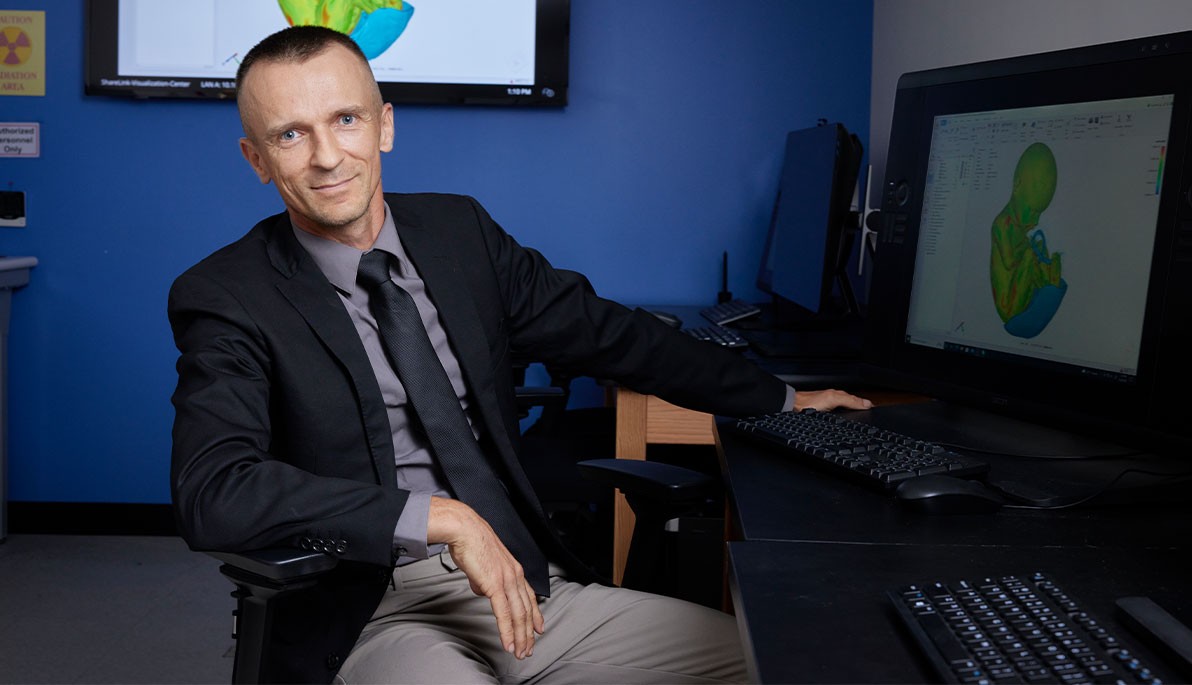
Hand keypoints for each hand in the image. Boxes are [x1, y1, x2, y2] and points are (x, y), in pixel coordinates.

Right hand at [427, 497, 543, 658]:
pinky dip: (507, 631)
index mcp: (514, 569)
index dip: (535, 615)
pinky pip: (504, 613)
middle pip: (526, 610)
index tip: (538, 629)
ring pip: (519, 615)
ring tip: (519, 652)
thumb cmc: (471, 542)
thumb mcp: (483, 564)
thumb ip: (486, 579)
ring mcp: (506, 580)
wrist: (465, 529)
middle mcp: (515, 575)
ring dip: (520, 637)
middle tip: (528, 649)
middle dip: (528, 633)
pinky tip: (508, 642)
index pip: (529, 597)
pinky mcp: (495, 585)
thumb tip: (483, 590)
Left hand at [793, 388, 872, 411]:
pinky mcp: (824, 415)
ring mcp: (829, 408)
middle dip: (861, 410)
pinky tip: (844, 422)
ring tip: (862, 418)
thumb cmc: (810, 403)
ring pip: (845, 411)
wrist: (794, 407)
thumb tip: (867, 403)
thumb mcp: (834, 400)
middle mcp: (835, 401)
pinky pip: (838, 416)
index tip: (876, 410)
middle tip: (871, 414)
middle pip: (852, 405)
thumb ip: (850, 401)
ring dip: (853, 414)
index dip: (867, 405)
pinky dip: (844, 419)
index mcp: (839, 396)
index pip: (858, 401)